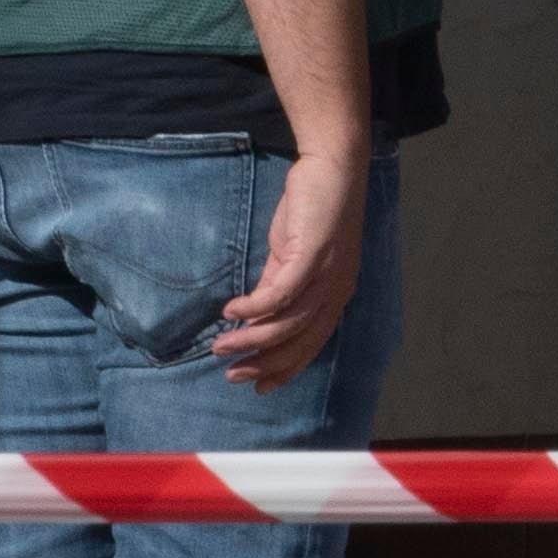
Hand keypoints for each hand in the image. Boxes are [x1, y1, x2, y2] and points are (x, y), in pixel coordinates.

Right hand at [215, 146, 374, 386]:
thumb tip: (253, 316)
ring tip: (221, 347)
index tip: (258, 386)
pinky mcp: (313, 255)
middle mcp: (336, 292)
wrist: (332, 170)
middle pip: (300, 342)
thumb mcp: (292, 257)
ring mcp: (327, 275)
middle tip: (233, 375)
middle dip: (264, 363)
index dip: (284, 368)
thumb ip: (276, 285)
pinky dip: (254, 307)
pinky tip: (231, 311)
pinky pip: (281, 292)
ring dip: (252, 339)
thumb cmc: (313, 214)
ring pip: (288, 323)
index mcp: (334, 296)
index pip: (311, 344)